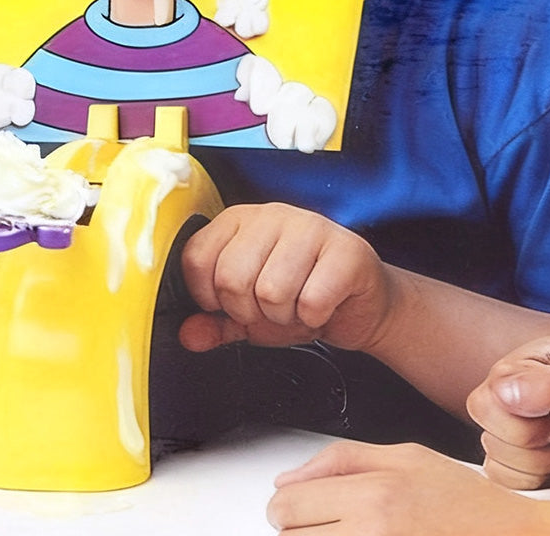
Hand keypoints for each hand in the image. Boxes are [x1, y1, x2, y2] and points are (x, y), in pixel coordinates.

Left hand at [179, 203, 391, 352]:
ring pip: (271, 292)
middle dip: (250, 313)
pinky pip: (312, 301)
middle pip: (232, 279)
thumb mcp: (249, 312)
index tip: (232, 305)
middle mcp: (271, 215)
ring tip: (298, 306)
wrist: (361, 305)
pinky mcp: (346, 250)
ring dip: (285, 317)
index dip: (211, 298)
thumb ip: (215, 323)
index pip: (197, 259)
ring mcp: (310, 226)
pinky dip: (315, 318)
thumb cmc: (301, 298)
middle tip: (272, 309)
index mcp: (238, 219)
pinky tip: (323, 306)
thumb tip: (188, 335)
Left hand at [267, 440, 543, 534]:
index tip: (298, 506)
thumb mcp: (406, 456)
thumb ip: (340, 460)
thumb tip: (288, 479)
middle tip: (329, 523)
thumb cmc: (469, 503)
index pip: (286, 507)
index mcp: (373, 496)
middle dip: (301, 529)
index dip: (287, 506)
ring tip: (351, 533)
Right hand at [467, 336, 549, 489]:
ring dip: (539, 462)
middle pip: (485, 417)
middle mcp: (512, 385)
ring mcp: (507, 421)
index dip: (524, 412)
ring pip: (492, 451)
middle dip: (532, 438)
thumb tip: (501, 390)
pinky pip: (498, 475)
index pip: (492, 388)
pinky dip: (532, 480)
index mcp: (530, 360)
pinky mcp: (508, 456)